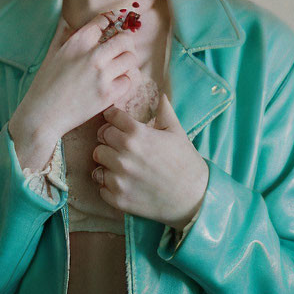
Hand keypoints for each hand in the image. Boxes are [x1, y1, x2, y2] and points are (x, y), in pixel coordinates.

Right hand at [16, 11, 138, 138]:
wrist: (42, 115)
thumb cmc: (45, 84)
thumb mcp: (54, 54)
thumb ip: (67, 38)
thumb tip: (76, 25)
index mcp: (77, 42)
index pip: (104, 21)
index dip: (109, 23)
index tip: (111, 29)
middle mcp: (92, 55)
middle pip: (125, 39)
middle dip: (125, 43)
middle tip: (121, 50)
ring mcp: (102, 75)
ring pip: (131, 58)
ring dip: (127, 61)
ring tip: (119, 67)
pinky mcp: (109, 94)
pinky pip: (129, 80)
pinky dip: (124, 81)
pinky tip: (115, 83)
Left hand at [92, 92, 208, 230]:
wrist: (195, 198)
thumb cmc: (186, 162)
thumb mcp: (176, 132)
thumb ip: (164, 111)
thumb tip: (161, 94)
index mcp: (137, 134)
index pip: (111, 117)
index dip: (114, 118)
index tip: (117, 123)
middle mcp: (125, 154)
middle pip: (101, 138)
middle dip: (109, 139)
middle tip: (120, 145)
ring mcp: (120, 178)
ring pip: (98, 160)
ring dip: (106, 161)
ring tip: (120, 164)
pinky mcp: (119, 198)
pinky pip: (101, 186)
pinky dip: (108, 184)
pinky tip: (122, 182)